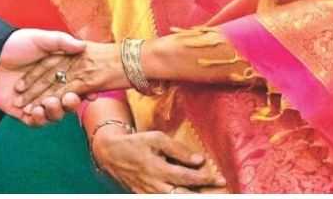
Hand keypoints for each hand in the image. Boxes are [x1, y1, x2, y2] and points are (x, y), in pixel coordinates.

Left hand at [0, 28, 85, 125]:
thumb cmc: (13, 44)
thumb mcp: (38, 39)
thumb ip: (60, 41)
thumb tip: (83, 46)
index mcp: (56, 75)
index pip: (76, 87)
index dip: (85, 92)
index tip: (92, 93)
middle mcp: (47, 90)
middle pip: (65, 104)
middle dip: (70, 104)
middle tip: (71, 98)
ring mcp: (34, 102)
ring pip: (52, 115)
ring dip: (54, 112)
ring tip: (49, 103)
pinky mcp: (21, 112)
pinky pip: (34, 122)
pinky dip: (38, 119)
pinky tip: (36, 111)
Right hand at [91, 127, 227, 192]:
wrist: (110, 154)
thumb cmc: (135, 144)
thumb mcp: (155, 138)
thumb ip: (177, 149)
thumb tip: (199, 160)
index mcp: (157, 169)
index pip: (187, 177)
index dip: (205, 178)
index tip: (220, 178)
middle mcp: (155, 185)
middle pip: (184, 195)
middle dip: (204, 195)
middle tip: (222, 194)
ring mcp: (149, 193)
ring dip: (193, 197)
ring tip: (208, 195)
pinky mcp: (145, 197)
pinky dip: (177, 196)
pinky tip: (189, 194)